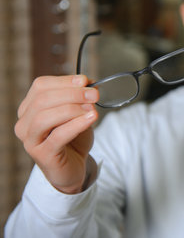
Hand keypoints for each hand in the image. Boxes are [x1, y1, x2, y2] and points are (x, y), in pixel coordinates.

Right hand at [14, 75, 98, 192]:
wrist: (74, 167)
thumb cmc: (74, 138)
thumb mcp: (79, 113)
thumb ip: (81, 99)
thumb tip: (91, 84)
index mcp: (30, 107)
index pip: (41, 86)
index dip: (64, 81)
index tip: (86, 81)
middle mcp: (25, 122)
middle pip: (43, 99)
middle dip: (72, 94)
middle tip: (94, 94)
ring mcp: (30, 139)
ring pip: (44, 117)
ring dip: (72, 109)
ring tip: (92, 108)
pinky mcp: (41, 154)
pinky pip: (57, 135)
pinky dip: (76, 124)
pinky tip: (91, 119)